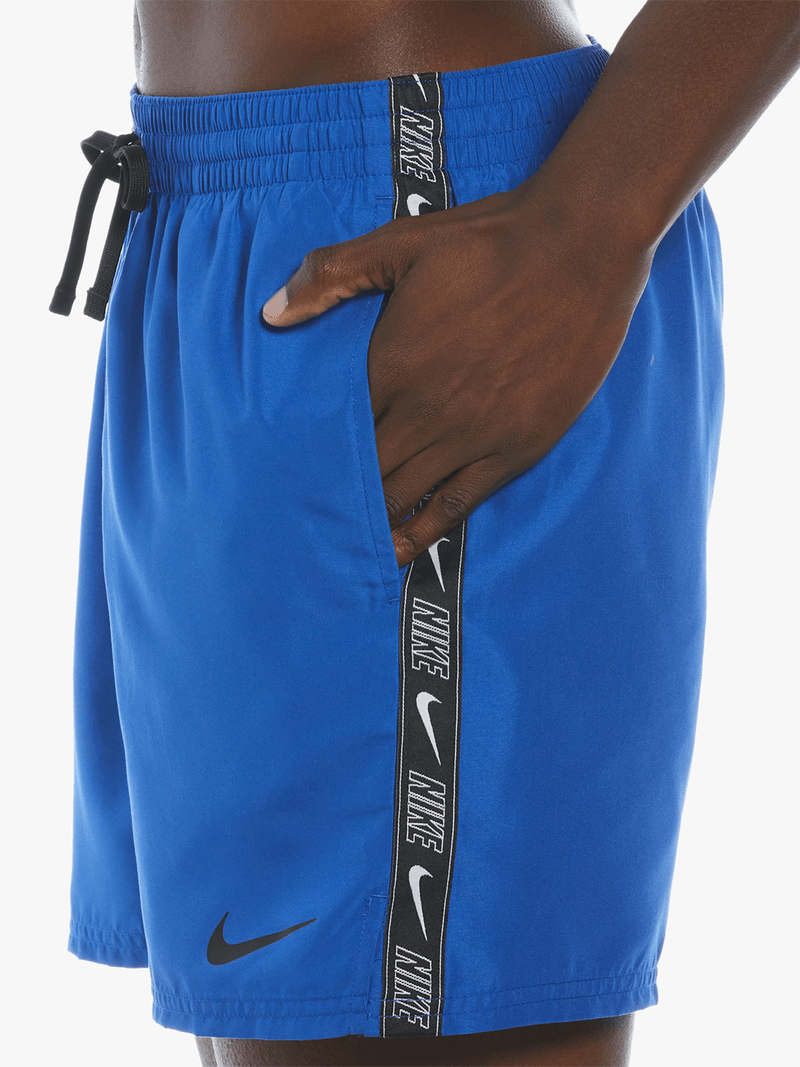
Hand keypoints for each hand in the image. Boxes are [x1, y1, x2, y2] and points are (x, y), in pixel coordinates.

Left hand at [262, 184, 653, 566]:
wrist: (582, 248)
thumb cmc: (491, 240)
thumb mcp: (402, 242)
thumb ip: (331, 275)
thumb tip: (271, 315)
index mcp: (392, 363)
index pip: (335, 426)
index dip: (310, 452)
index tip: (285, 472)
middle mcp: (426, 409)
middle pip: (364, 469)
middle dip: (334, 492)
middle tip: (307, 515)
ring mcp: (472, 435)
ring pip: (403, 495)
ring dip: (371, 519)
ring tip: (342, 543)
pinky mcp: (514, 449)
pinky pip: (456, 504)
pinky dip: (423, 530)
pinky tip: (401, 549)